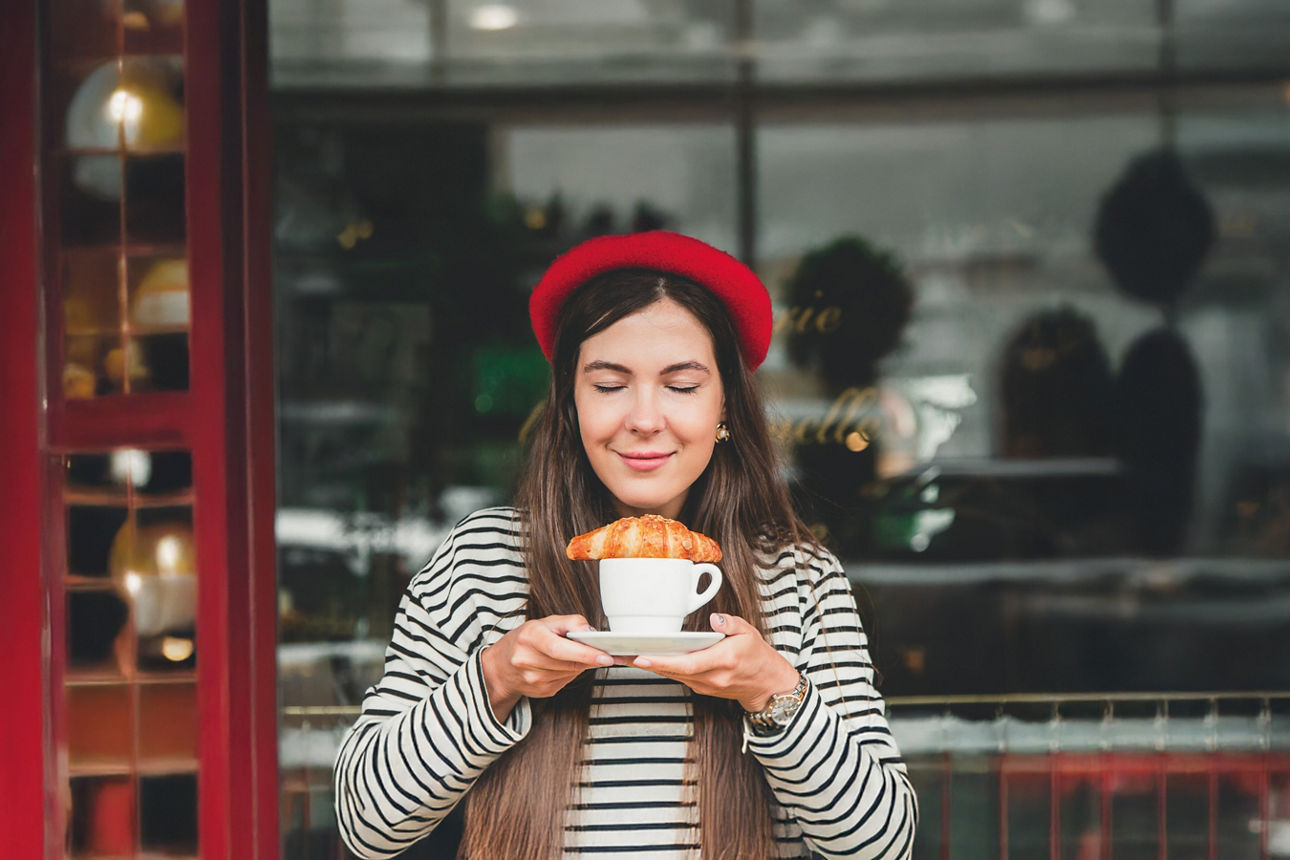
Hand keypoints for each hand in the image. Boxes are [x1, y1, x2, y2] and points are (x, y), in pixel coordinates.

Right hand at [481, 614, 613, 721]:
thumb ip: (570, 622)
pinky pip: (566, 682)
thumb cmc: (525, 640)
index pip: (560, 648)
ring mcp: (533, 679)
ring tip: (577, 654)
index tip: (606, 656)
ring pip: (571, 673)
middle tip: (607, 655)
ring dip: (581, 665)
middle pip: (569, 663)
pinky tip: (564, 665)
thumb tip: (591, 632)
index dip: (585, 653)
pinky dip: (571, 672)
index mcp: (529, 637)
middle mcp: (527, 660)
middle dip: (590, 659)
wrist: (501, 666)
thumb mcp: (545, 622)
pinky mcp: (540, 692)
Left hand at [628, 613, 799, 711]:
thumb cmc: (759, 658)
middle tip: (619, 654)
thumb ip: (731, 623)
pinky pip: (677, 677)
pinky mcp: (701, 687)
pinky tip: (647, 659)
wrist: (768, 686)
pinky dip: (662, 668)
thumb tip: (716, 619)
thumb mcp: (750, 633)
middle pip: (672, 671)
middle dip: (644, 663)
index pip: (687, 664)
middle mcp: (711, 678)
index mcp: (723, 661)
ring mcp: (705, 686)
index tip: (641, 656)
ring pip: (672, 675)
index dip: (662, 662)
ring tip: (625, 655)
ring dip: (649, 666)